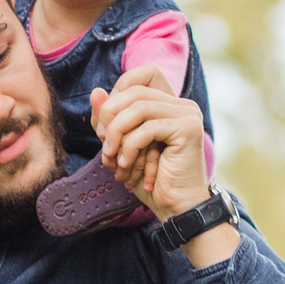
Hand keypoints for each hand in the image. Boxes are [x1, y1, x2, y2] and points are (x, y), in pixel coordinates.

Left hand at [90, 65, 208, 221]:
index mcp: (167, 104)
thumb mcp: (120, 145)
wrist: (174, 207)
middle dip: (110, 117)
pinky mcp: (188, 128)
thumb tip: (96, 91)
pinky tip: (127, 165)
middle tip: (105, 146)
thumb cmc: (149, 179)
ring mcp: (187, 113)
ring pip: (138, 107)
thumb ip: (108, 119)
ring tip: (112, 158)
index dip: (115, 96)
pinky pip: (148, 128)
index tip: (106, 127)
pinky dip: (130, 146)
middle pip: (134, 91)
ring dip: (117, 134)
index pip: (139, 76)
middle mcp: (181, 104)